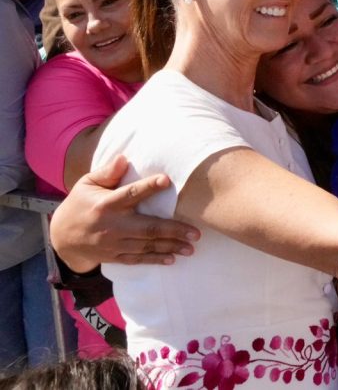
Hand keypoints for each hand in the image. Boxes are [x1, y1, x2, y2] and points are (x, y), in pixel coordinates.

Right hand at [50, 155, 199, 273]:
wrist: (62, 237)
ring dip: (170, 247)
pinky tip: (173, 259)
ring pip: (146, 246)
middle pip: (147, 228)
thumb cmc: (81, 204)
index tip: (167, 180)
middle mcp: (112, 225)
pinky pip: (138, 259)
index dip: (148, 187)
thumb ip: (107, 172)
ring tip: (191, 247)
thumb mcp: (87, 184)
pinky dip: (155, 259)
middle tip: (195, 232)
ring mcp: (113, 243)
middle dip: (173, 230)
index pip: (130, 194)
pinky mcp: (114, 256)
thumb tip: (124, 158)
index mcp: (106, 204)